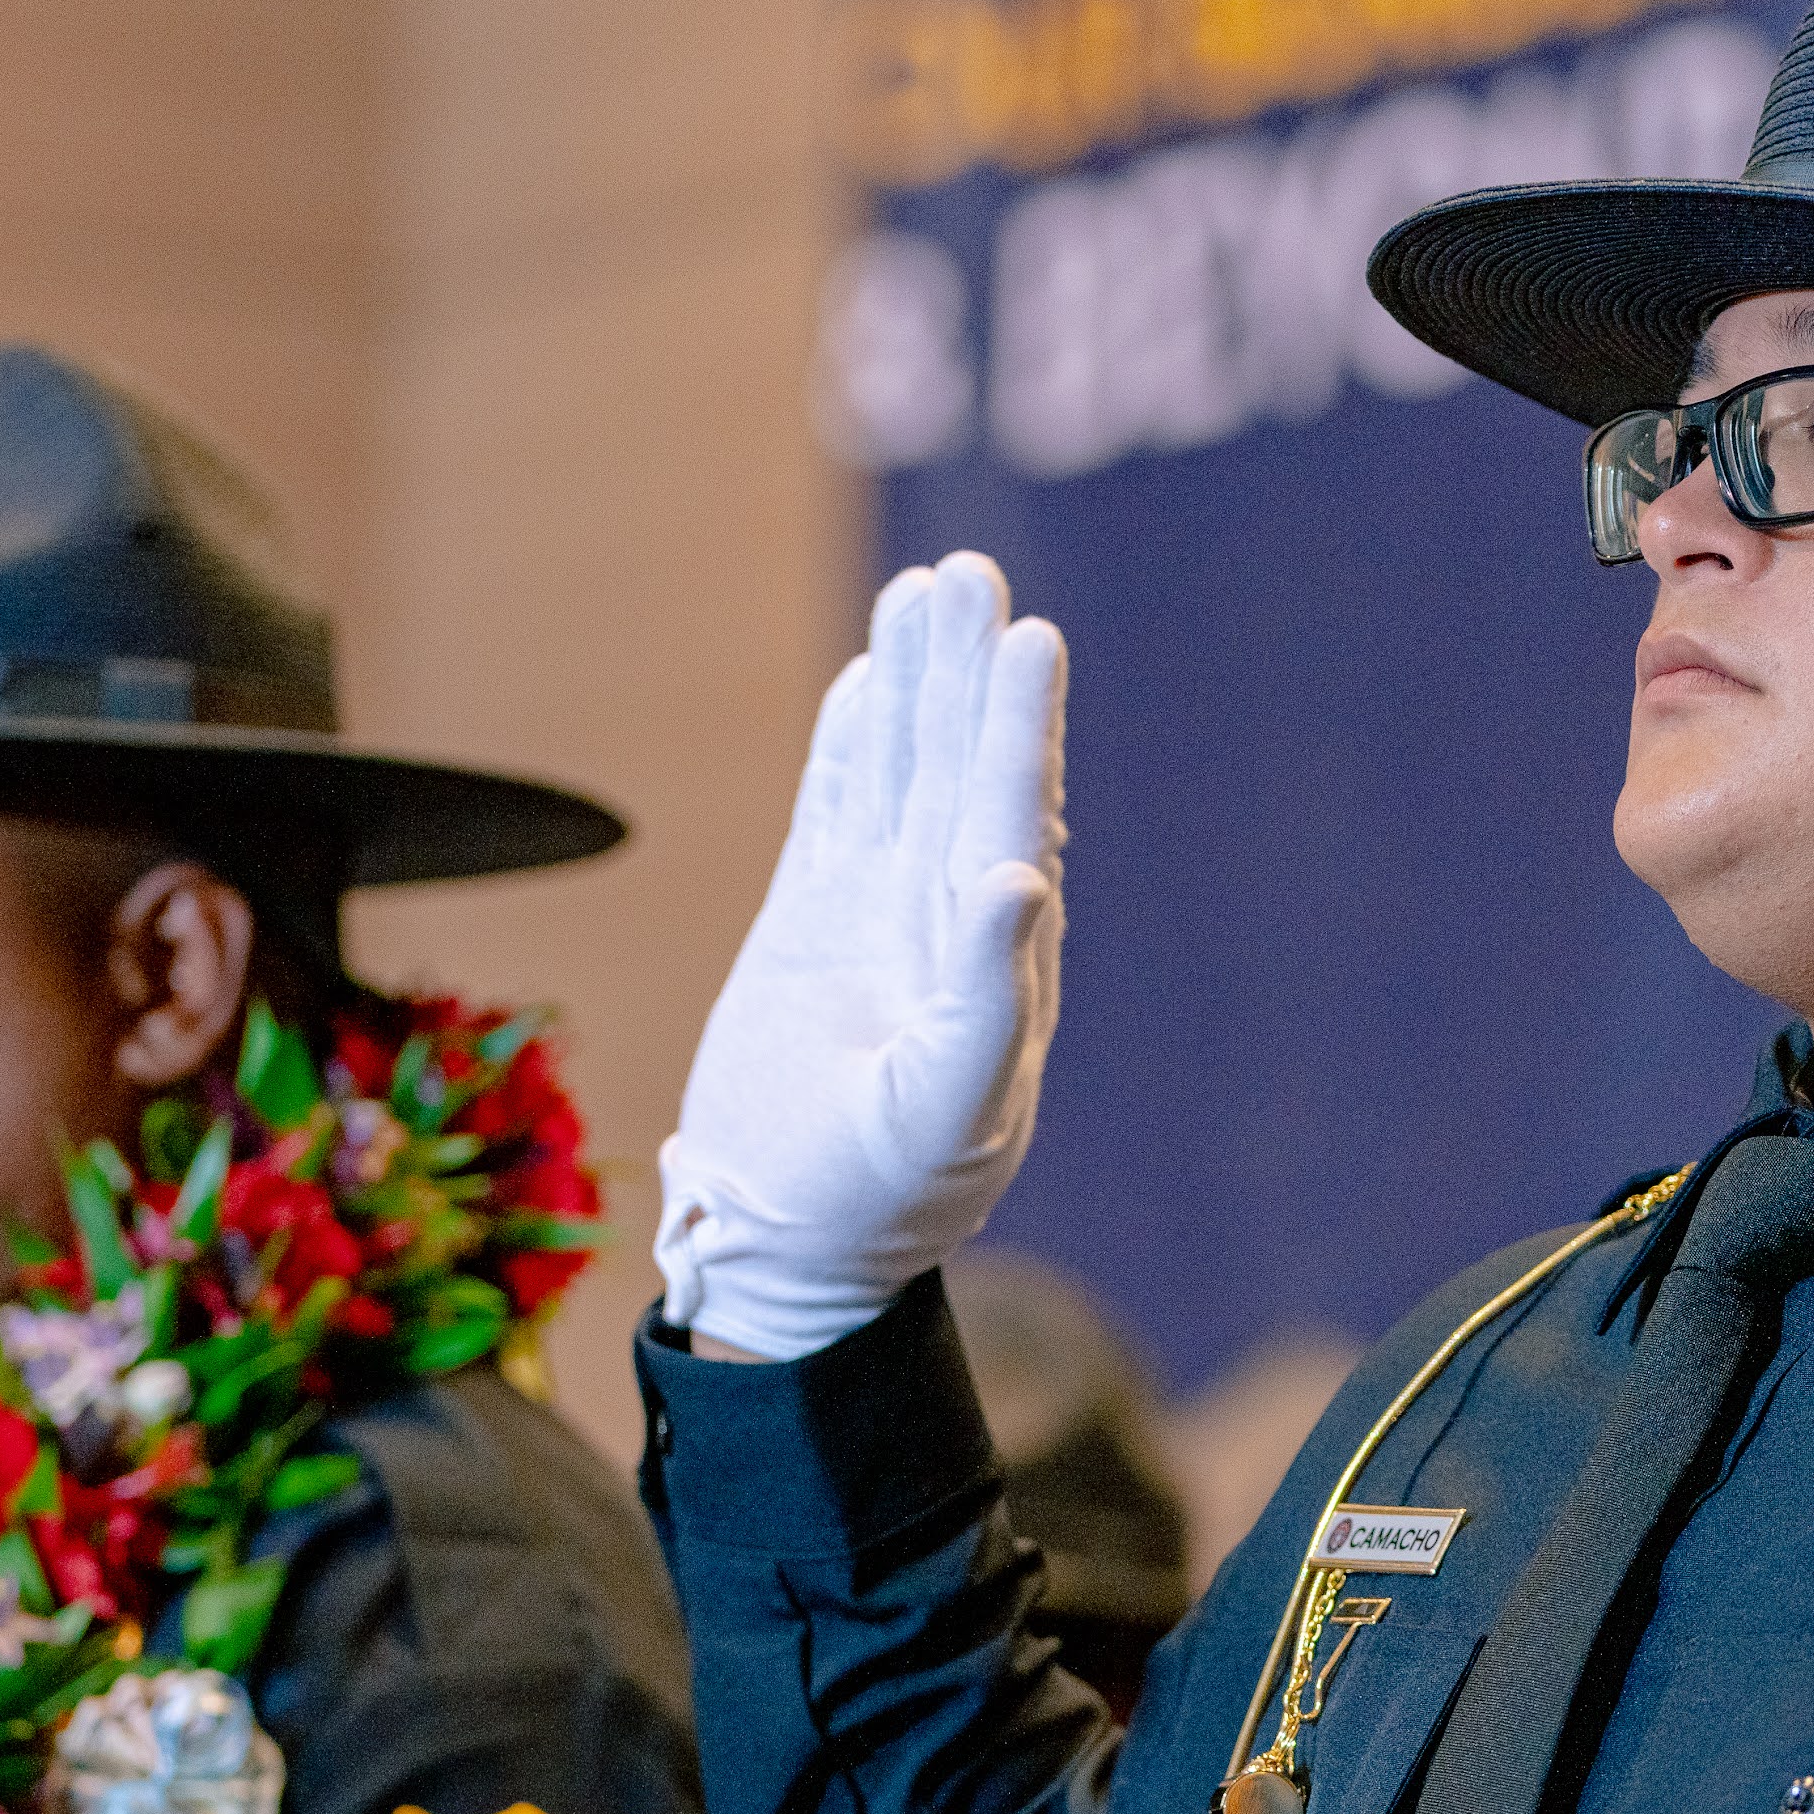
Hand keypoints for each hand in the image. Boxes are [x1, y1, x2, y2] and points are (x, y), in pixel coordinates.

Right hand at [655, 551, 1064, 1362]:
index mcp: (998, 965)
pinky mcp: (812, 923)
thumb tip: (1014, 880)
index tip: (1026, 638)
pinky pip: (838, 809)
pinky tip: (865, 676)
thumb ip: (988, 1001)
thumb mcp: (947, 1115)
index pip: (1009, 819)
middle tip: (971, 573)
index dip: (1015, 728)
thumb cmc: (880, 1201)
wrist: (787, 1240)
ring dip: (912, 684)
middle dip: (966, 673)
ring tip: (925, 587)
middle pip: (960, 769)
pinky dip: (850, 743)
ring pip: (899, 773)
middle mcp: (947, 924)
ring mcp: (878, 917)